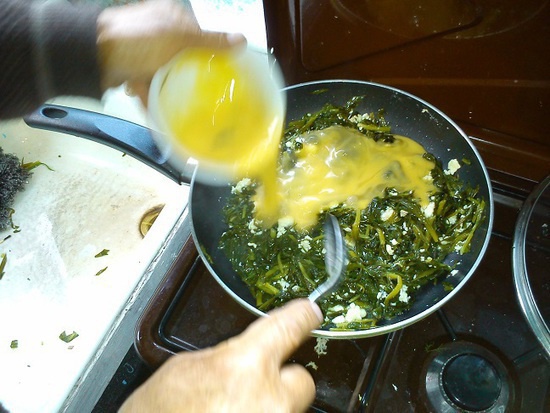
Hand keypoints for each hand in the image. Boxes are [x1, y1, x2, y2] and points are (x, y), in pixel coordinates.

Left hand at [96, 0, 245, 102]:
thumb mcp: (181, 38)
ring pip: (165, 73)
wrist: (96, 56)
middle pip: (181, 56)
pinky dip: (155, 100)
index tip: (217, 71)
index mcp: (169, 15)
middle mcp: (156, 30)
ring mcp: (141, 51)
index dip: (207, 52)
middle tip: (205, 92)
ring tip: (187, 107)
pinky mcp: (130, 69)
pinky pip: (148, 86)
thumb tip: (243, 40)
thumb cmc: (141, 40)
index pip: (196, 33)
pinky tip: (163, 116)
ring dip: (172, 90)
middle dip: (189, 74)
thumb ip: (211, 42)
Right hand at [119, 299, 322, 412]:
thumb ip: (225, 358)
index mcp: (243, 366)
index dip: (301, 316)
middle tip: (252, 388)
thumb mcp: (184, 370)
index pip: (287, 327)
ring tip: (235, 407)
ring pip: (289, 406)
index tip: (310, 312)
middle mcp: (269, 400)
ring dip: (270, 404)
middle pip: (300, 379)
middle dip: (280, 380)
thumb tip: (242, 356)